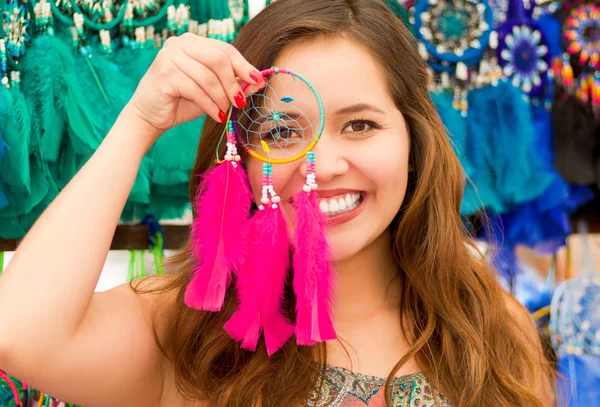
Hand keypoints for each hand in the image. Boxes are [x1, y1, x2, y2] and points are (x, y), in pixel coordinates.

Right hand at [125, 34, 265, 141]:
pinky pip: (196, 89)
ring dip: (222, 98)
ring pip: (208, 76)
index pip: (225, 49)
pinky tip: (217, 116)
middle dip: (233, 83)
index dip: (243, 66)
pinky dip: (211, 105)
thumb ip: (234, 84)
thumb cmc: (182, 101)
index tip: (258, 81)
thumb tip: (261, 81)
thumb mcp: (214, 92)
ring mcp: (170, 56)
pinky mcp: (164, 73)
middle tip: (240, 103)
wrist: (150, 115)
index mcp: (193, 42)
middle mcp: (180, 43)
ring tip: (226, 112)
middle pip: (218, 59)